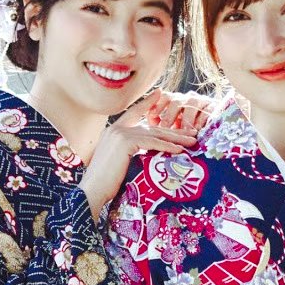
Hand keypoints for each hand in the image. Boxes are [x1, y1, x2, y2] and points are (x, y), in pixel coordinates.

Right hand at [81, 88, 199, 218]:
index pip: (134, 112)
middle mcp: (116, 128)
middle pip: (151, 126)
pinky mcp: (125, 142)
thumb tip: (145, 155)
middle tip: (191, 132)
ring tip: (192, 141)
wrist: (92, 191)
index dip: (148, 103)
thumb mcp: (117, 162)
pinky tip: (180, 150)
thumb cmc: (104, 183)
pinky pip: (152, 143)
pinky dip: (167, 147)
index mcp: (113, 131)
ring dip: (176, 138)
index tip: (161, 94)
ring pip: (154, 134)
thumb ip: (128, 152)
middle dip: (173, 129)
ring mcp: (120, 133)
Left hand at [147, 91, 214, 133]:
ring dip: (186, 118)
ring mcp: (201, 101)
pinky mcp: (213, 107)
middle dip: (169, 115)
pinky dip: (201, 120)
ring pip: (192, 104)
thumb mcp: (172, 125)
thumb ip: (160, 122)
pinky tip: (197, 130)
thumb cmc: (186, 127)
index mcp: (175, 100)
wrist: (211, 124)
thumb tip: (149, 125)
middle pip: (176, 101)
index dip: (158, 105)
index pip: (164, 97)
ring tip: (182, 131)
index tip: (152, 116)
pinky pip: (207, 110)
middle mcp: (187, 98)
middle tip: (165, 127)